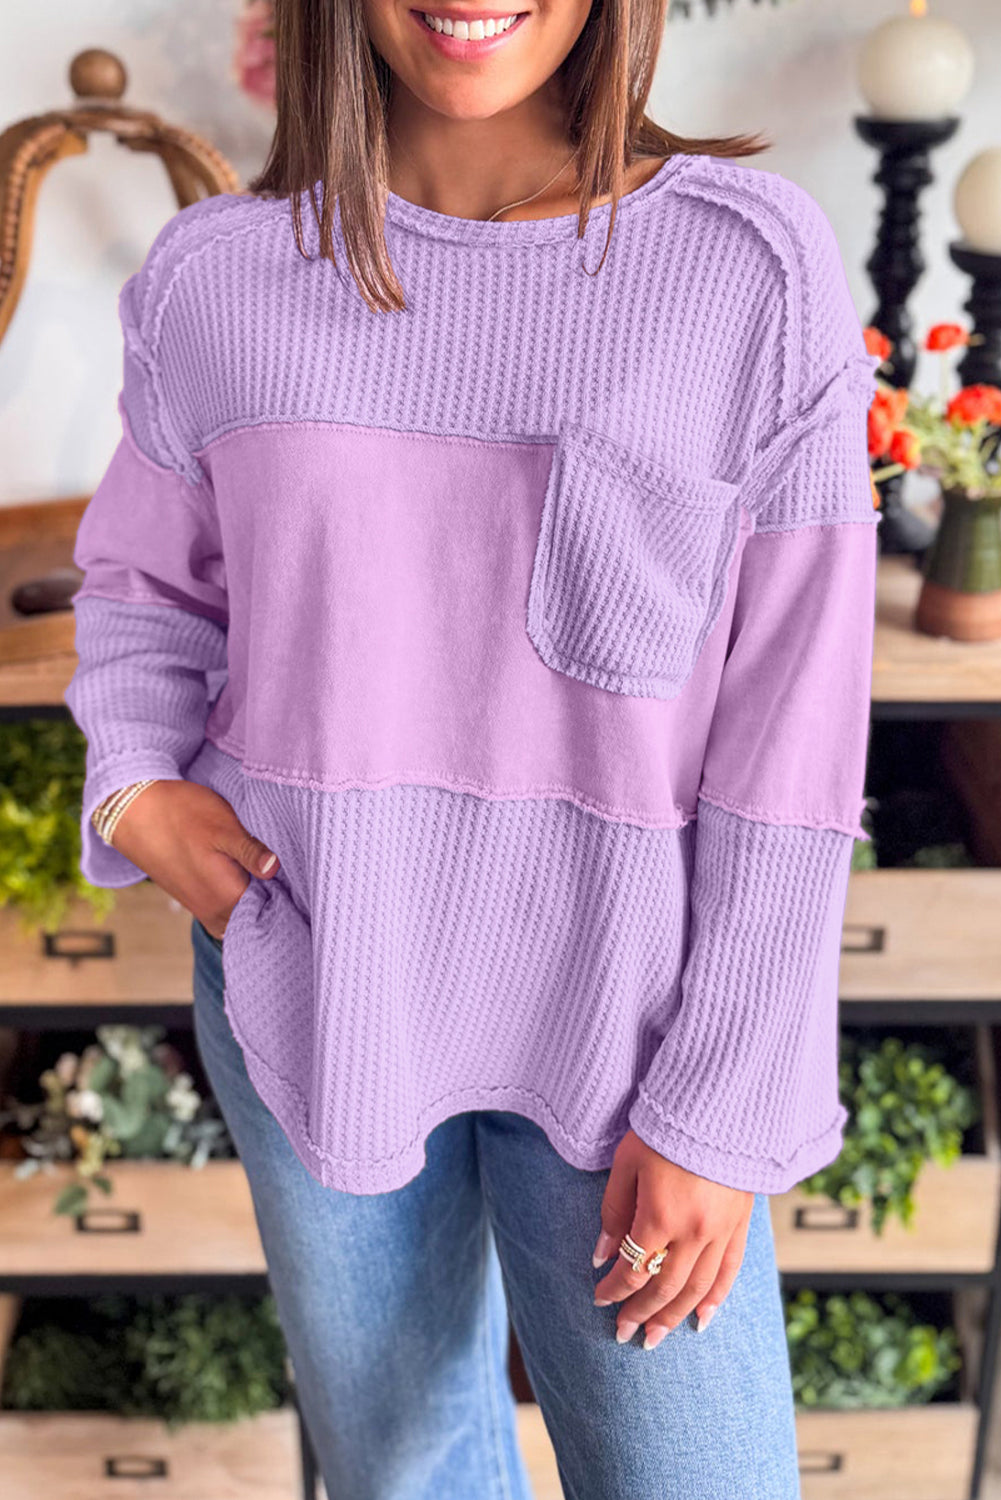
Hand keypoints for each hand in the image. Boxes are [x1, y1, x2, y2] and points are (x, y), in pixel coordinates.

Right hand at [107, 780, 280, 940]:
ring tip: (270, 876)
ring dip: (257, 901)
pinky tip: (247, 878)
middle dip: (278, 902)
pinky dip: (240, 901)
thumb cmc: (182, 815)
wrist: (134, 812)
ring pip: (243, 916)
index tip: (304, 880)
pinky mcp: (194, 901)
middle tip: (294, 877)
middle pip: (261, 917)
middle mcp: (217, 913)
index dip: (293, 895)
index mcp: (230, 898)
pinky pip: (227, 912)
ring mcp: (204, 910)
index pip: (277, 909)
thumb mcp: (224, 827)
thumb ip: (251, 852)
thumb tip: (276, 868)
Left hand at [591, 1129, 753, 1349]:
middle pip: (665, 1288)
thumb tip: (602, 1254)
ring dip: (675, 1317)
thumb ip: (614, 1212)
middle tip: (623, 1334)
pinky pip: (730, 1271)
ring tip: (656, 1337)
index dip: (614, 1290)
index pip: (633, 1270)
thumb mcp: (626, 1164)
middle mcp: (694, 1233)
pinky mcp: (739, 1224)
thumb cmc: (663, 1129)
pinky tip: (702, 1318)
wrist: (716, 1105)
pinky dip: (715, 1298)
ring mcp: (721, 1231)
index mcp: (660, 1217)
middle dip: (641, 1314)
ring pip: (697, 1289)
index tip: (599, 1299)